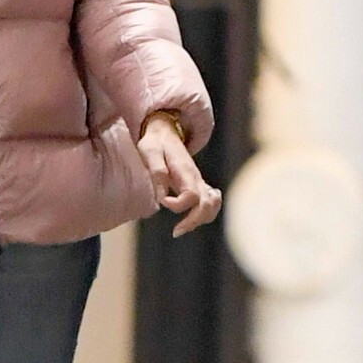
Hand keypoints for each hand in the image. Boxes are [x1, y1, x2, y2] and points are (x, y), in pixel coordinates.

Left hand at [138, 112, 221, 236]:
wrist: (165, 130)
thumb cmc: (154, 142)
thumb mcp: (150, 151)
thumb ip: (157, 172)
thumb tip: (161, 198)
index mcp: (185, 171)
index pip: (191, 195)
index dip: (177, 204)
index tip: (162, 201)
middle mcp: (196, 178)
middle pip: (207, 205)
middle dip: (193, 221)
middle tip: (175, 232)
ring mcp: (199, 181)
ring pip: (212, 205)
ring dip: (200, 220)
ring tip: (181, 229)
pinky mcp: (197, 184)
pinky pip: (210, 201)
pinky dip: (205, 213)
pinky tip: (190, 218)